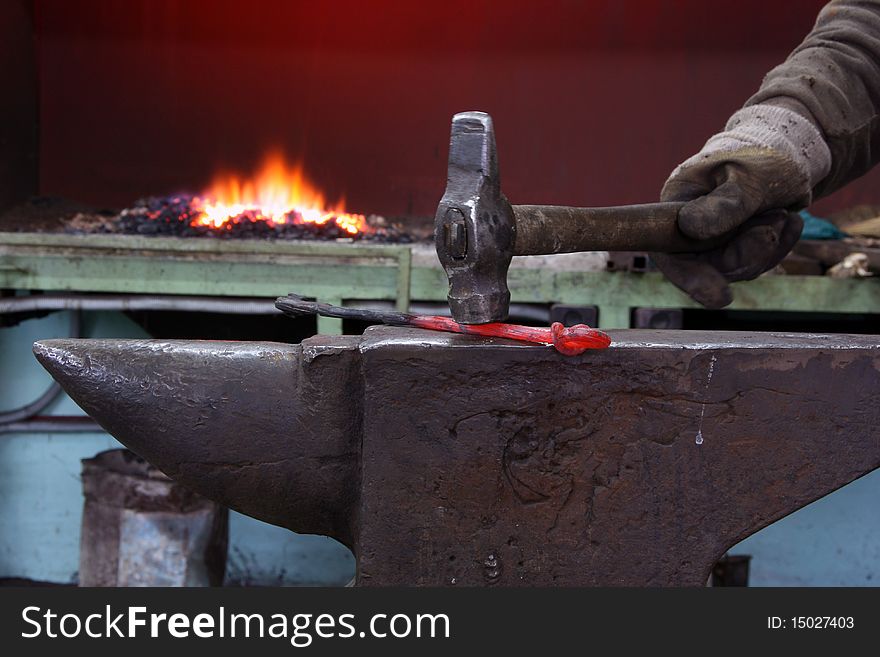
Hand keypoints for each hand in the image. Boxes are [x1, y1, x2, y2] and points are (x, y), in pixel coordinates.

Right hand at [653, 104, 829, 307]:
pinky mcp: (738, 249)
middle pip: (709, 266)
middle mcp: (689, 230)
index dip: (691, 279)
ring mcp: (713, 243)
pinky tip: (791, 220)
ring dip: (768, 245)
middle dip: (747, 253)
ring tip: (781, 213)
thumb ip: (724, 205)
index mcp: (676, 206)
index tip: (722, 298)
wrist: (787, 154)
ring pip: (738, 269)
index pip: (672, 253)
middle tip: (771, 229)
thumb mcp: (747, 177)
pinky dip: (780, 245)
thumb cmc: (762, 158)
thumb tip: (691, 229)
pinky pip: (758, 263)